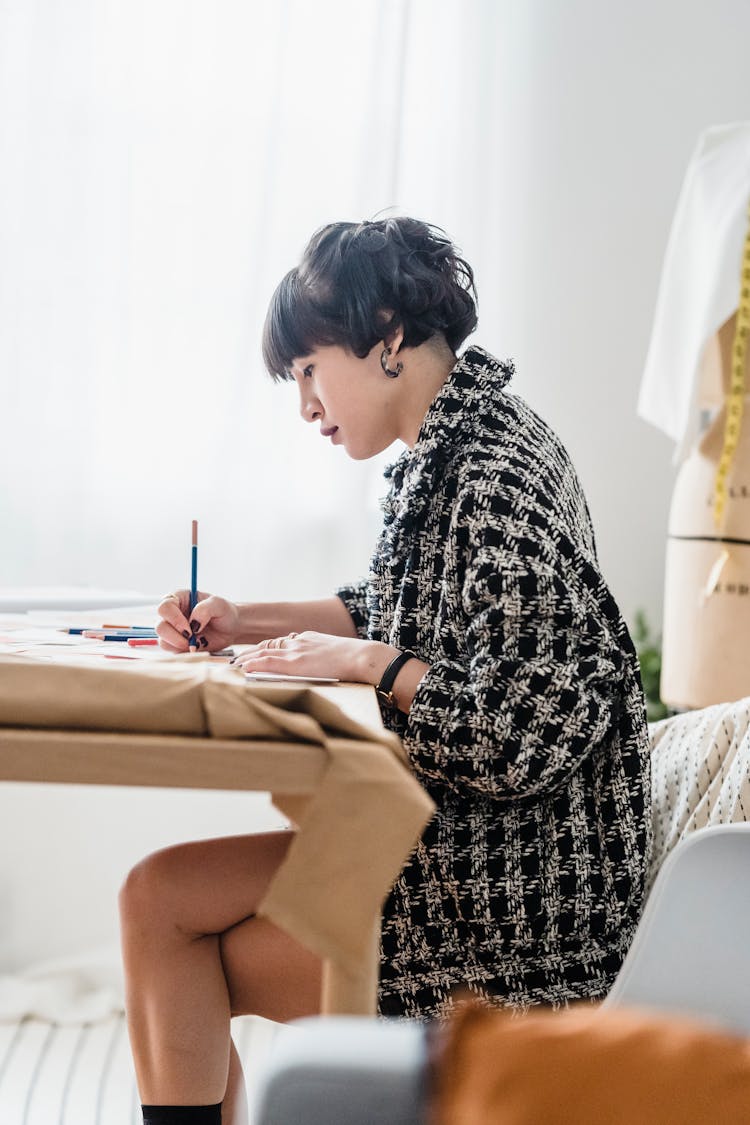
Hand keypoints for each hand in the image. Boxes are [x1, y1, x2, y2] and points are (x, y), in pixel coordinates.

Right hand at [156, 590, 239, 652]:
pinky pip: (172, 652)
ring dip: (179, 645)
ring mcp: (173, 631)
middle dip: (175, 635)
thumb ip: (205, 609)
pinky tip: (196, 647)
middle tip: (192, 637)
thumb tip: (193, 623)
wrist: (231, 629)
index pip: (164, 607)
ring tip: (196, 643)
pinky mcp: (177, 645)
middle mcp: (172, 615)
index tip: (189, 627)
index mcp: (178, 599)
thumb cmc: (224, 612)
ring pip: (163, 641)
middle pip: (160, 626)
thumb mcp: (219, 605)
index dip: (174, 619)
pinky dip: (183, 652)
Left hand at [232, 631, 397, 683]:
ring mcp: (297, 651)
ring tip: (233, 666)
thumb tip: (317, 666)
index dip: (265, 648)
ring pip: (264, 652)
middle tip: (235, 660)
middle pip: (268, 645)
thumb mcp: (334, 653)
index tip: (254, 653)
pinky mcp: (297, 662)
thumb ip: (321, 657)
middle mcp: (299, 641)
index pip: (280, 642)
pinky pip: (269, 661)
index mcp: (308, 639)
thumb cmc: (356, 659)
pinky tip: (243, 668)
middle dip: (250, 653)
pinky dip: (254, 664)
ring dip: (246, 659)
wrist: (363, 657)